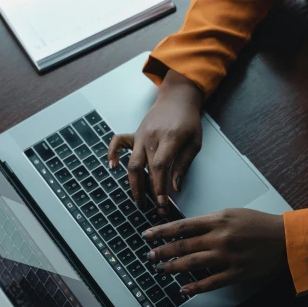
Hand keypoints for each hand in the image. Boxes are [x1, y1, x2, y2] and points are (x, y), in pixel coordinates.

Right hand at [108, 70, 202, 217]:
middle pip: (144, 168)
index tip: (162, 203)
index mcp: (169, 138)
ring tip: (139, 200)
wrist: (178, 98)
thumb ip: (183, 165)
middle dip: (146, 191)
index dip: (159, 187)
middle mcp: (151, 137)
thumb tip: (175, 187)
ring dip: (133, 183)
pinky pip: (118, 142)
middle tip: (151, 208)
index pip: (161, 167)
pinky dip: (112, 153)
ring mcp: (140, 135)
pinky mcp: (134, 134)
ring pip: (131, 162)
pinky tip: (112, 167)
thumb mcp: (194, 143)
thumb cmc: (188, 121)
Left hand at [144, 208, 287, 294]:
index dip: (162, 231)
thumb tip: (187, 230)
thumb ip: (210, 221)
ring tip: (162, 270)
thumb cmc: (259, 224)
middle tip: (150, 256)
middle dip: (163, 251)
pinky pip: (210, 282)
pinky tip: (183, 288)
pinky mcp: (235, 274)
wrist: (284, 239)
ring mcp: (227, 257)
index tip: (148, 236)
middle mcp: (220, 238)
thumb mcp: (233, 213)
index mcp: (218, 220)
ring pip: (192, 264)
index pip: (182, 226)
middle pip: (183, 246)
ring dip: (174, 267)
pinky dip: (195, 287)